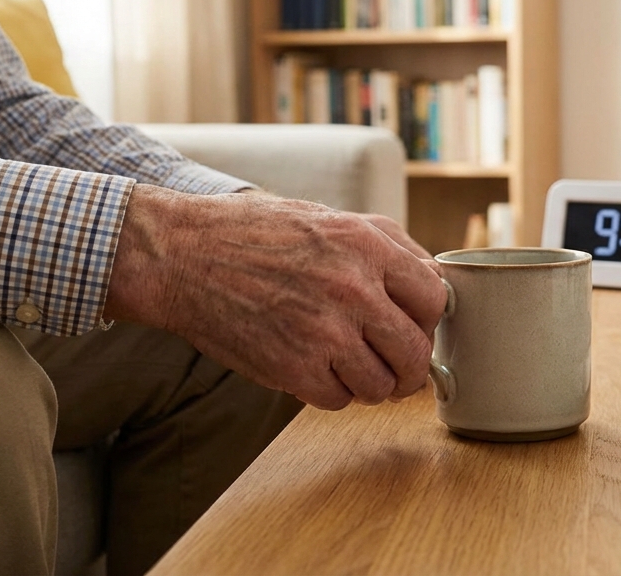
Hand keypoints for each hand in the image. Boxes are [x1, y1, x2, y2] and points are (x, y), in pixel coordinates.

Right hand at [105, 185, 446, 409]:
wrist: (184, 255)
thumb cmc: (258, 234)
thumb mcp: (333, 219)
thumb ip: (391, 247)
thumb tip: (435, 283)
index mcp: (366, 246)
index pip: (436, 299)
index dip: (428, 318)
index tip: (414, 324)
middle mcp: (352, 290)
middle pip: (416, 353)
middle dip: (410, 364)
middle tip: (394, 361)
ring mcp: (323, 333)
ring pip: (382, 386)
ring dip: (370, 381)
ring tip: (347, 361)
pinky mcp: (292, 369)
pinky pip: (338, 400)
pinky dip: (330, 390)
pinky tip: (312, 365)